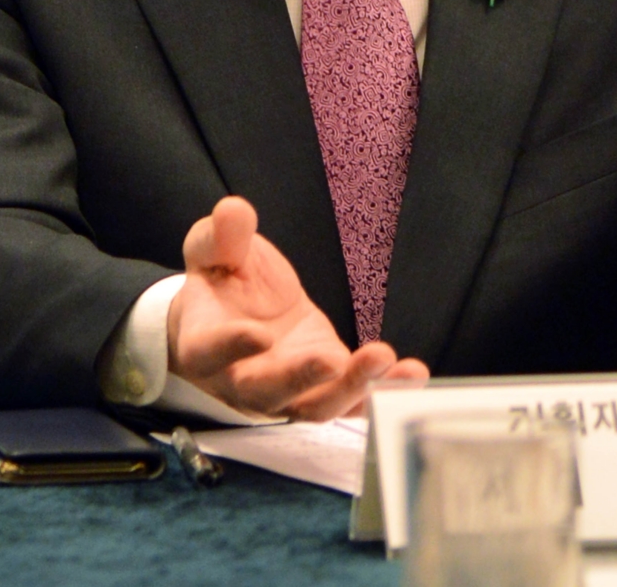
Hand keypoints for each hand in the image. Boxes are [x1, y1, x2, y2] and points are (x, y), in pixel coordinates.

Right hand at [166, 195, 428, 418]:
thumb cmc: (221, 282)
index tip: (257, 334)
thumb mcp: (213, 250)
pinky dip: (382, 392)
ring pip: (315, 405)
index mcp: (204, 346)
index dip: (231, 346)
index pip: (211, 352)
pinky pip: (353, 400)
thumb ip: (220, 236)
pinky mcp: (324, 388)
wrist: (236, 316)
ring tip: (383, 359)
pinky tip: (412, 374)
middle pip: (267, 391)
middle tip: (329, 360)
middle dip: (300, 379)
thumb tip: (233, 211)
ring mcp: (287, 392)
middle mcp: (243, 381)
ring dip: (351, 388)